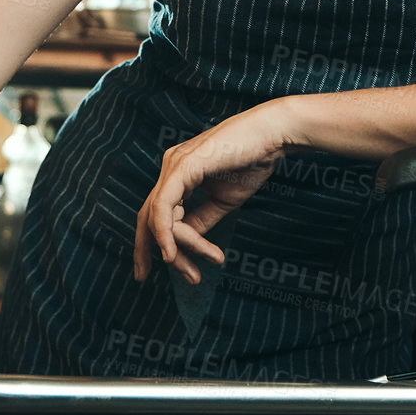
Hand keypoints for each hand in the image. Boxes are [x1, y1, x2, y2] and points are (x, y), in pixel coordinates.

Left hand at [133, 99, 306, 285]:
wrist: (273, 136)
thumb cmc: (253, 161)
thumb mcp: (224, 200)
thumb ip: (202, 219)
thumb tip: (183, 243)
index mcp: (178, 173)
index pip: (158, 213)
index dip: (159, 243)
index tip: (180, 270)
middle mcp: (170, 167)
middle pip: (146, 216)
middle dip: (142, 249)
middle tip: (142, 278)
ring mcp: (174, 165)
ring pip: (157, 218)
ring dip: (175, 250)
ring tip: (195, 274)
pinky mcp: (183, 167)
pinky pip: (164, 207)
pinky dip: (165, 233)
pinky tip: (170, 255)